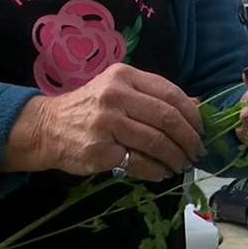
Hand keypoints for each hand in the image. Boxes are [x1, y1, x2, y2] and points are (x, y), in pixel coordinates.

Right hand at [1, 63, 203, 180]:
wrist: (47, 127)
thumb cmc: (89, 107)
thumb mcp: (119, 89)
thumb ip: (155, 94)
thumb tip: (197, 105)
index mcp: (124, 76)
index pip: (171, 93)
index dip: (192, 114)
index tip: (200, 129)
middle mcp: (116, 96)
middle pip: (167, 118)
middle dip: (188, 138)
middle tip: (196, 151)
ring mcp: (107, 124)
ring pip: (156, 142)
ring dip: (175, 157)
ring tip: (180, 164)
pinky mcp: (100, 151)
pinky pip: (139, 163)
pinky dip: (156, 170)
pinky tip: (160, 172)